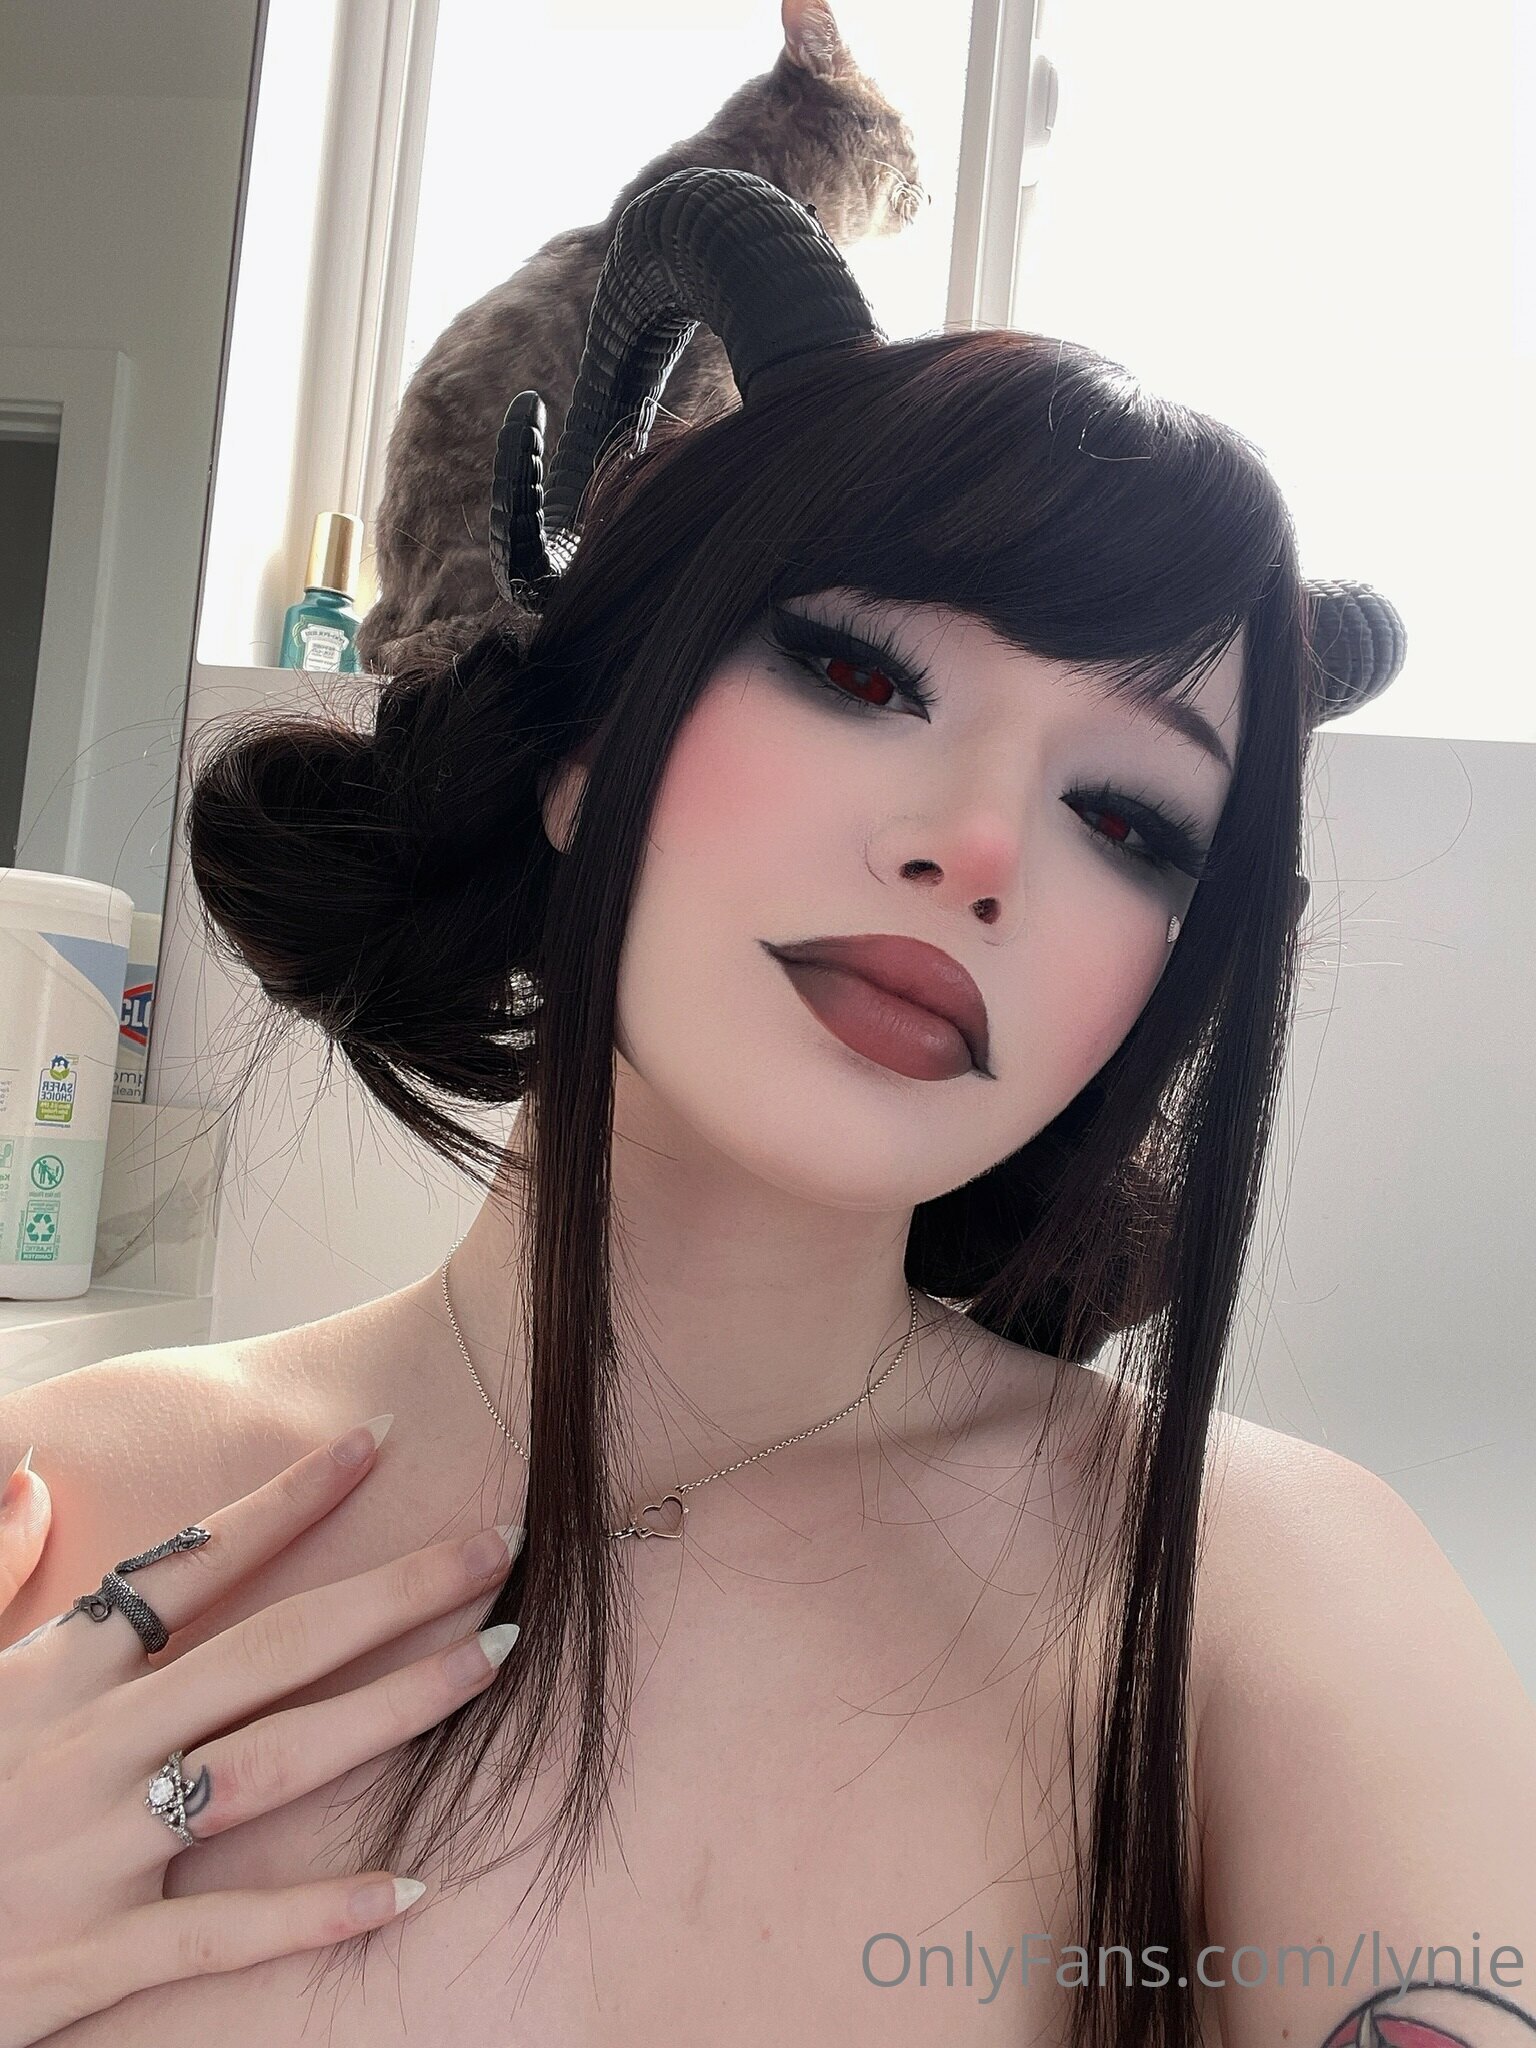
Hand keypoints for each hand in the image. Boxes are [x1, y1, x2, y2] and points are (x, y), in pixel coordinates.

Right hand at [0, 1421, 522, 2046]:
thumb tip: (32, 1473)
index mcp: (54, 1673)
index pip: (193, 1563)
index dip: (290, 1500)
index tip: (376, 1442)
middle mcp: (91, 1745)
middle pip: (273, 1649)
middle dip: (395, 1591)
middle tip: (498, 1544)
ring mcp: (97, 1850)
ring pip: (277, 1763)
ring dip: (396, 1708)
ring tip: (494, 1662)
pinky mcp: (93, 1956)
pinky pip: (228, 1929)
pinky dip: (318, 1911)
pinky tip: (408, 1885)